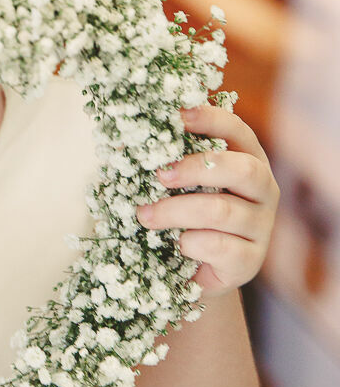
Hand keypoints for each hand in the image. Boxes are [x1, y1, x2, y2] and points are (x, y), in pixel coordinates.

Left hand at [136, 105, 279, 298]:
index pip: (237, 131)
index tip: (178, 115)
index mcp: (246, 159)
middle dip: (197, 168)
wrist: (190, 271)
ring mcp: (261, 226)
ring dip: (175, 211)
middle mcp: (263, 190)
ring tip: (145, 215)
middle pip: (244, 169)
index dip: (211, 119)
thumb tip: (124, 138)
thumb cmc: (181, 214)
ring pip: (222, 211)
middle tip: (160, 175)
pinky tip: (178, 245)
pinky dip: (190, 243)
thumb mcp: (174, 183)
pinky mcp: (250, 260)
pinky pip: (219, 246)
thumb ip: (162, 159)